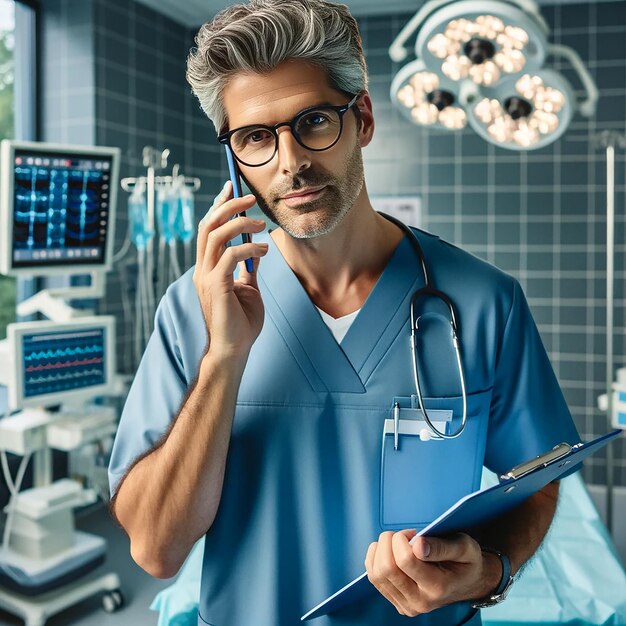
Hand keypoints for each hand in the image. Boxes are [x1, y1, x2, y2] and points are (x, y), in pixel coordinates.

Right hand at [193, 181, 268, 358]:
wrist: (234, 349)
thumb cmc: (240, 322)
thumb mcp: (247, 288)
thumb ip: (247, 268)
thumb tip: (256, 249)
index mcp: (207, 268)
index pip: (207, 229)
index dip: (218, 206)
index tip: (231, 188)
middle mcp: (202, 269)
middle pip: (207, 225)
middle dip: (228, 206)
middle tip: (250, 198)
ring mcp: (206, 277)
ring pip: (215, 236)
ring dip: (240, 223)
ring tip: (262, 225)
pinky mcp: (216, 286)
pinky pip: (229, 257)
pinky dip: (248, 248)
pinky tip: (264, 250)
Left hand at [365, 530, 501, 616]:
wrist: (469, 583)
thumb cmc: (466, 561)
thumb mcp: (464, 547)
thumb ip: (441, 546)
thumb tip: (417, 544)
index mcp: (437, 588)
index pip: (404, 560)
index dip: (401, 539)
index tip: (413, 533)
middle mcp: (420, 601)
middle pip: (386, 568)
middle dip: (388, 541)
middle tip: (403, 535)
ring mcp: (407, 605)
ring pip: (376, 574)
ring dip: (380, 550)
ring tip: (396, 543)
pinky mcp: (398, 603)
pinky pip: (374, 578)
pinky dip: (375, 559)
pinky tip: (389, 552)